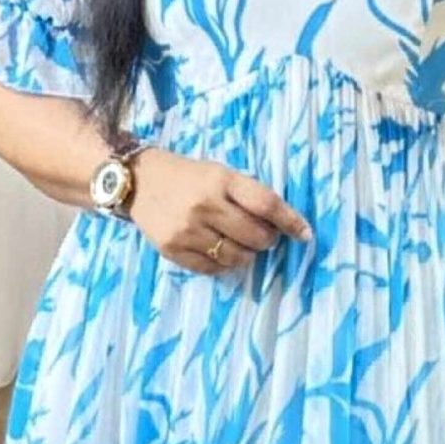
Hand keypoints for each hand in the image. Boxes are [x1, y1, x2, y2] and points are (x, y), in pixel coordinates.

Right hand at [126, 145, 313, 275]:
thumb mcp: (220, 174)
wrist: (139, 181)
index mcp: (221, 180)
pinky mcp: (172, 249)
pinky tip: (220, 252)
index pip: (266, 204)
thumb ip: (247, 196)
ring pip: (237, 257)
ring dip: (247, 254)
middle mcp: (204, 205)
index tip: (305, 234)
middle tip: (262, 236)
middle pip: (255, 236)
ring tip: (239, 243)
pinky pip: (212, 269)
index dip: (290, 221)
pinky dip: (224, 265)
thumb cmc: (188, 177)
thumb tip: (282, 227)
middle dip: (267, 240)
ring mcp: (187, 230)